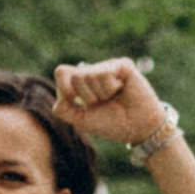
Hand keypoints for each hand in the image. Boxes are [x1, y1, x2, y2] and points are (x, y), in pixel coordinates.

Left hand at [54, 58, 172, 152]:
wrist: (136, 128)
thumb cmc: (112, 124)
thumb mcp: (83, 120)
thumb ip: (65, 111)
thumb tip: (58, 100)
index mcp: (83, 82)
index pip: (62, 72)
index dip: (64, 87)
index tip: (75, 101)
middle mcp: (94, 70)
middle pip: (75, 76)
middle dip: (87, 96)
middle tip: (103, 102)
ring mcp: (108, 66)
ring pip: (90, 75)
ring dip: (102, 94)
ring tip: (114, 97)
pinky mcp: (122, 65)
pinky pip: (105, 74)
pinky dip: (111, 88)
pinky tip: (122, 90)